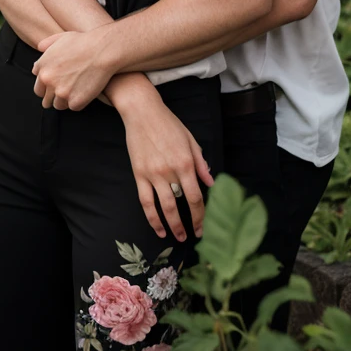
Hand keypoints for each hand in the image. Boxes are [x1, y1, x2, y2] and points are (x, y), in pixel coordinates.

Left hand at [32, 25, 114, 108]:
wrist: (103, 50)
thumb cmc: (85, 42)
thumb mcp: (62, 37)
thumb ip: (47, 43)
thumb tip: (40, 48)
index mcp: (42, 67)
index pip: (39, 85)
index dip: (49, 85)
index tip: (58, 83)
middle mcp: (48, 80)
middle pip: (45, 98)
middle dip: (54, 96)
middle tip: (67, 90)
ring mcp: (61, 92)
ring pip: (58, 105)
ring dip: (66, 100)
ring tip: (78, 90)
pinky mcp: (74, 101)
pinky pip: (73, 107)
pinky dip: (79, 101)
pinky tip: (86, 91)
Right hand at [109, 75, 213, 241]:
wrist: (142, 112)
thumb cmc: (169, 123)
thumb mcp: (190, 139)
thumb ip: (200, 163)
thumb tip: (211, 182)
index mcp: (185, 162)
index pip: (196, 196)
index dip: (201, 214)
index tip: (203, 225)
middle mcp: (170, 171)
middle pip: (181, 204)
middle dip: (188, 224)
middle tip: (193, 236)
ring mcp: (153, 174)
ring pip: (163, 207)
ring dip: (171, 225)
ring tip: (177, 237)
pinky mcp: (139, 174)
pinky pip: (145, 201)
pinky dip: (151, 218)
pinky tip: (158, 228)